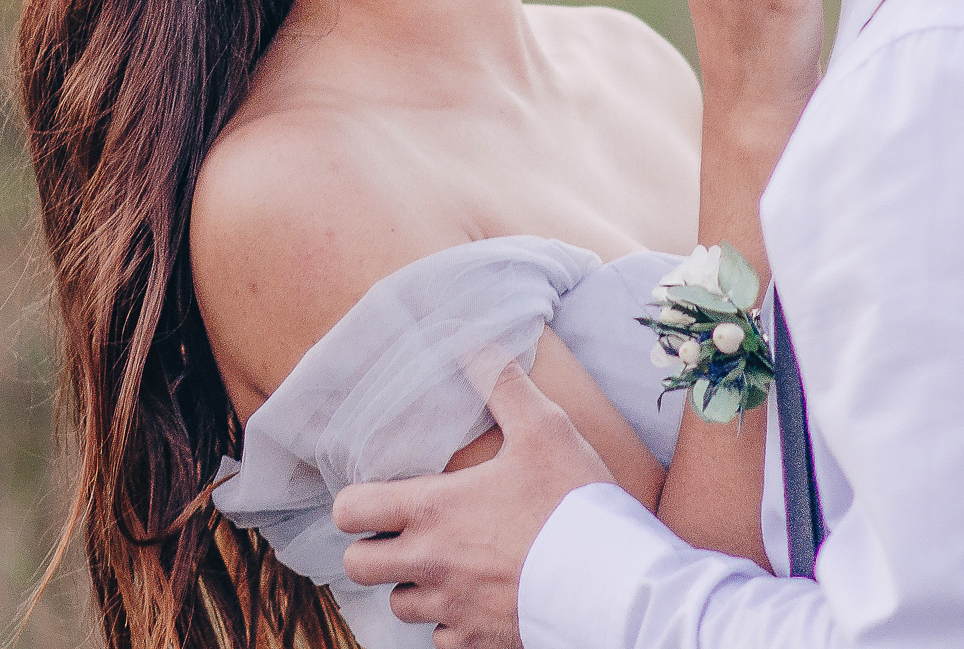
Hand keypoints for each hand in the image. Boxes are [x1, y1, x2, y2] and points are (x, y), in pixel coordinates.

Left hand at [333, 364, 612, 648]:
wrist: (613, 584)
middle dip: (372, 549)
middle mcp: (430, 563)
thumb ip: (503, 385)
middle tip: (403, 533)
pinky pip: (441, 639)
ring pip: (399, 605)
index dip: (354, 503)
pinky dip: (450, 622)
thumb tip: (473, 344)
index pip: (349, 512)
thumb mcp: (545, 429)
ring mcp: (452, 608)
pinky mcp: (479, 641)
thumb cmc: (575, 503)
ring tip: (442, 564)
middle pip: (357, 567)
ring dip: (412, 585)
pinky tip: (474, 599)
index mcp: (433, 510)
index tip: (377, 497)